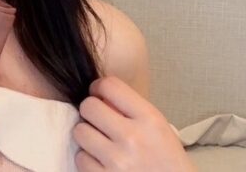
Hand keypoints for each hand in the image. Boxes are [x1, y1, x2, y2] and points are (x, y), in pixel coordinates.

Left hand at [72, 75, 195, 170]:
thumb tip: (98, 94)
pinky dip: (88, 159)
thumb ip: (130, 109)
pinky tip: (101, 161)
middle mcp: (133, 137)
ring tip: (101, 142)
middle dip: (90, 112)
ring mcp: (117, 160)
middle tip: (98, 120)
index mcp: (150, 119)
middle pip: (88, 107)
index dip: (98, 87)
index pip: (110, 86)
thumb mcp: (158, 128)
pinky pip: (80, 158)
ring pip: (80, 131)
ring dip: (87, 136)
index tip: (99, 94)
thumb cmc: (165, 159)